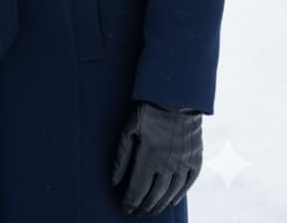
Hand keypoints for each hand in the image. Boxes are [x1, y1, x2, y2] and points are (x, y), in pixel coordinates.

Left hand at [112, 100, 202, 215]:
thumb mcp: (128, 129)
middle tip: (137, 213)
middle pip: (154, 194)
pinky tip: (171, 201)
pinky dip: (178, 195)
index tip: (125, 209)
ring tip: (151, 211)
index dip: (130, 202)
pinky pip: (188, 184)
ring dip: (160, 204)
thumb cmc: (147, 111)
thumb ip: (121, 156)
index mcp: (149, 157)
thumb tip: (114, 180)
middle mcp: (168, 165)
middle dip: (144, 206)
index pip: (138, 189)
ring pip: (171, 193)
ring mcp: (184, 164)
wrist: (177, 98)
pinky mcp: (196, 161)